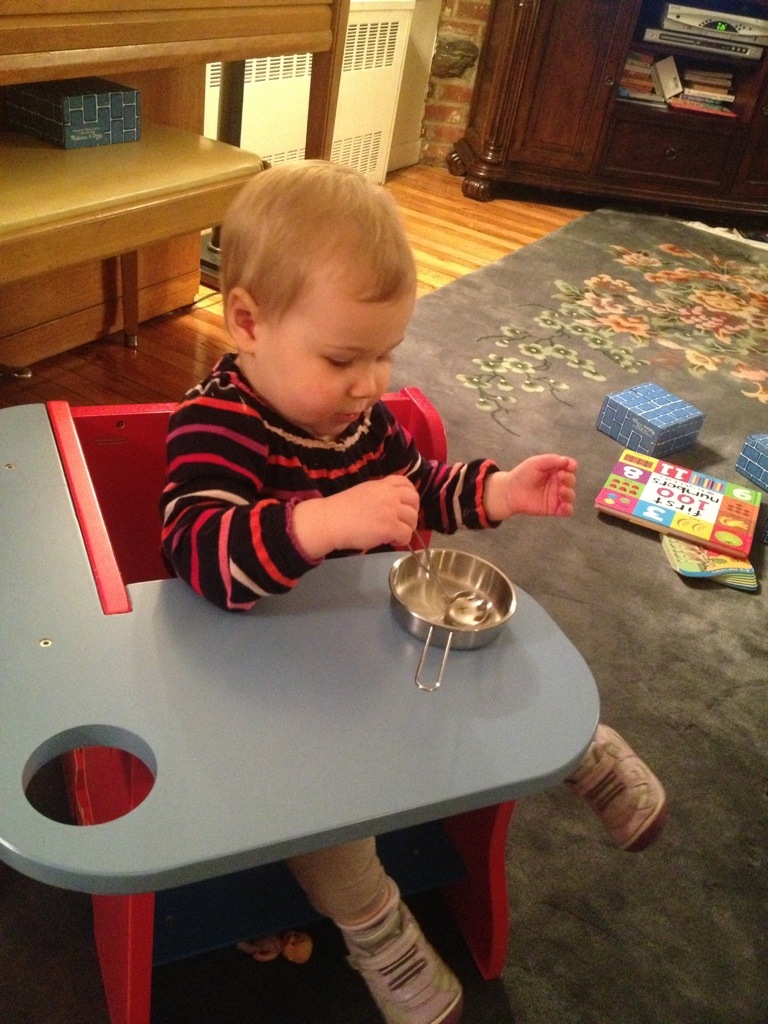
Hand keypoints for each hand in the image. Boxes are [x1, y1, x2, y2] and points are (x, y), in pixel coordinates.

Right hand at [292, 475, 419, 557]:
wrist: (331, 520)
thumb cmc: (341, 509)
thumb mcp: (363, 492)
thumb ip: (379, 495)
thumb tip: (389, 507)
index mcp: (382, 485)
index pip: (406, 483)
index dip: (410, 495)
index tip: (405, 505)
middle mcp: (390, 495)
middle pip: (414, 500)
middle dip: (412, 511)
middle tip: (403, 522)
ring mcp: (392, 511)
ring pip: (413, 519)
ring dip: (407, 527)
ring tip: (395, 534)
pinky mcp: (390, 527)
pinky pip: (407, 534)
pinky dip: (402, 540)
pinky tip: (391, 541)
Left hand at [483, 455, 576, 520]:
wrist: (510, 491)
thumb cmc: (522, 475)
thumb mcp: (536, 463)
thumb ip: (551, 460)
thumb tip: (567, 461)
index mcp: (556, 470)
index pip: (570, 467)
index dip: (572, 466)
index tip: (569, 466)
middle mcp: (558, 482)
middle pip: (571, 480)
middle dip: (569, 479)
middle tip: (560, 477)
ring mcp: (556, 496)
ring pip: (571, 495)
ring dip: (569, 493)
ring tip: (561, 491)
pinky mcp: (553, 508)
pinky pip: (566, 511)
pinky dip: (567, 509)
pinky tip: (562, 506)